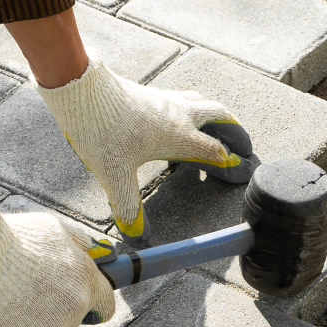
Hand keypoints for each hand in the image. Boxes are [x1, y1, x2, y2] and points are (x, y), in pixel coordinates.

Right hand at [0, 211, 116, 326]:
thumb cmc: (14, 237)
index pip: (106, 305)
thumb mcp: (55, 230)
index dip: (94, 306)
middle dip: (56, 313)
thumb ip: (78, 244)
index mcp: (85, 280)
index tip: (84, 306)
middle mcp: (72, 307)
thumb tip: (94, 251)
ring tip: (7, 295)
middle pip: (72, 323)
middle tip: (30, 294)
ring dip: (29, 319)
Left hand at [35, 57, 239, 238]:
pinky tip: (177, 119)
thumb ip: (128, 205)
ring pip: (201, 103)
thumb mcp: (115, 174)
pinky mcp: (149, 93)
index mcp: (178, 136)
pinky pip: (181, 99)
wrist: (83, 91)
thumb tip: (136, 234)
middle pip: (219, 116)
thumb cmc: (102, 131)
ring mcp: (164, 100)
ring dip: (215, 116)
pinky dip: (191, 109)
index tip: (241, 170)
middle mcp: (178, 114)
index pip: (214, 151)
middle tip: (243, 146)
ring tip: (217, 128)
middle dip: (235, 132)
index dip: (229, 162)